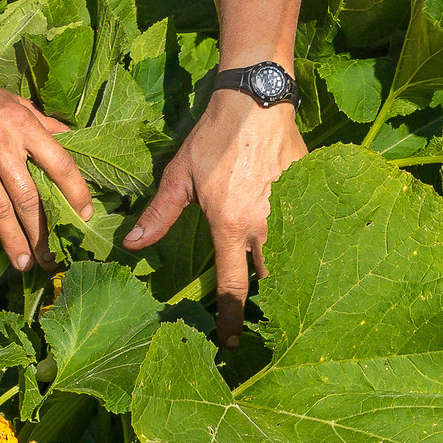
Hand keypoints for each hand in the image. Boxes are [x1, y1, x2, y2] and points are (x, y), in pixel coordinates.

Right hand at [0, 75, 92, 272]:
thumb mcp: (15, 104)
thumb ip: (43, 124)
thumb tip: (74, 140)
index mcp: (23, 125)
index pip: (59, 163)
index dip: (76, 192)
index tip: (85, 216)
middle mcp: (1, 142)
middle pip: (29, 196)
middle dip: (43, 232)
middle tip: (52, 259)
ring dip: (13, 240)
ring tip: (24, 264)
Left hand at [122, 91, 306, 345]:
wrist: (257, 99)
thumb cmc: (214, 136)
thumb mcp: (179, 175)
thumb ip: (160, 214)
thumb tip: (132, 245)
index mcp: (231, 227)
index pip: (233, 288)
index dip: (230, 320)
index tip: (229, 343)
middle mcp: (266, 228)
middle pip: (264, 275)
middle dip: (257, 294)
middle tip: (247, 306)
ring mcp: (293, 212)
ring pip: (287, 253)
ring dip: (278, 266)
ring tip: (271, 278)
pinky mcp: (310, 195)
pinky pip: (304, 227)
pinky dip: (297, 235)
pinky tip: (294, 236)